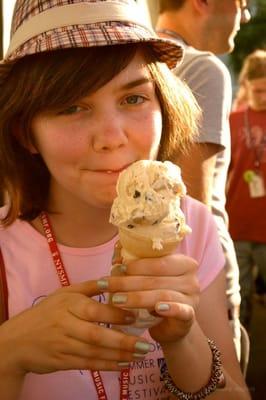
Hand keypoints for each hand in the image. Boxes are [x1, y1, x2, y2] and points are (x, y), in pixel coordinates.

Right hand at [0, 281, 151, 375]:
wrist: (18, 340)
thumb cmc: (46, 312)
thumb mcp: (64, 293)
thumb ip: (90, 286)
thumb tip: (115, 277)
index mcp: (68, 305)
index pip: (95, 310)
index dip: (116, 315)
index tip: (136, 316)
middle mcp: (66, 325)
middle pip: (96, 335)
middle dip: (123, 341)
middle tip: (146, 344)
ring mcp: (64, 346)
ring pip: (94, 353)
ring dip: (119, 356)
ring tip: (141, 355)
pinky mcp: (63, 362)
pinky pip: (88, 365)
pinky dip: (107, 366)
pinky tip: (124, 365)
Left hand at [108, 253, 199, 343]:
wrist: (170, 326)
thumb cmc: (156, 295)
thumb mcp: (147, 278)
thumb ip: (135, 264)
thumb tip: (117, 251)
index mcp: (184, 262)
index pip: (158, 261)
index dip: (136, 265)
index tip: (115, 267)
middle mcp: (191, 278)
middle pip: (156, 278)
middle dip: (128, 282)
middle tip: (106, 285)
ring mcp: (193, 298)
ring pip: (162, 295)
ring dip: (136, 297)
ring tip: (116, 300)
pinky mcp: (190, 316)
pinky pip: (181, 311)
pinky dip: (169, 309)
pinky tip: (156, 309)